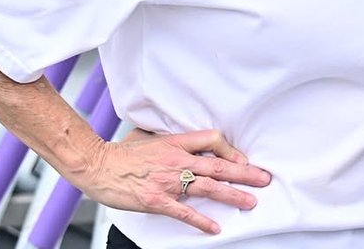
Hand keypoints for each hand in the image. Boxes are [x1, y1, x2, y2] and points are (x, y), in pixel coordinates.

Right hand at [84, 128, 270, 234]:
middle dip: (245, 173)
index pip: (212, 139)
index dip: (231, 150)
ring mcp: (168, 181)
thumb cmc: (122, 152)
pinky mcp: (157, 201)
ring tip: (251, 202)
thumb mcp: (150, 136)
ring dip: (232, 195)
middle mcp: (176, 160)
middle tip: (264, 179)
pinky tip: (215, 227)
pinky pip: (184, 212)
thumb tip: (185, 140)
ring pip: (208, 187)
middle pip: (218, 165)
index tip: (243, 159)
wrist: (98, 165)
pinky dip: (201, 220)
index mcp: (175, 142)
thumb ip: (170, 139)